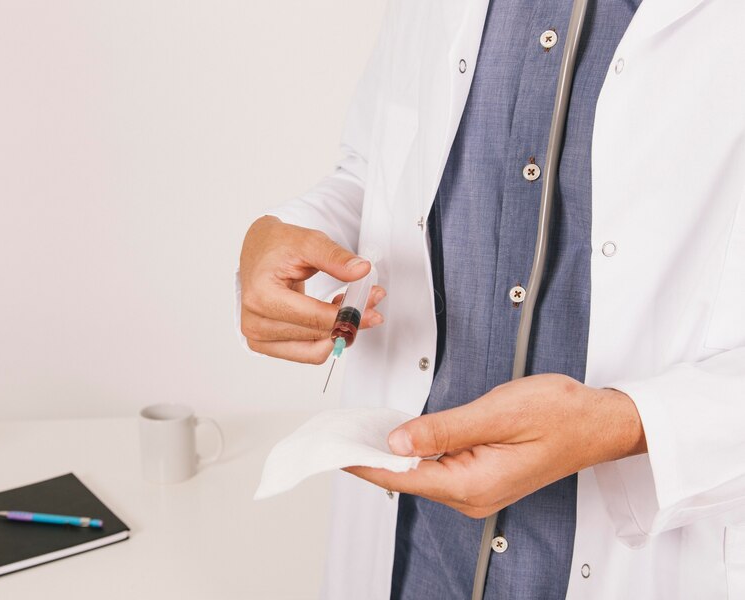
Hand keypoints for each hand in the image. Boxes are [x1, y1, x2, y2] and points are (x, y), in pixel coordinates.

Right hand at [239, 216, 385, 363]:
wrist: (258, 252)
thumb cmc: (276, 247)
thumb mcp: (308, 242)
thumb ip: (335, 258)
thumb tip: (361, 271)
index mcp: (261, 296)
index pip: (313, 318)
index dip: (348, 315)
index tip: (372, 307)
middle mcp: (255, 323)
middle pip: (318, 336)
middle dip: (349, 320)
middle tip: (368, 298)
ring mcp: (259, 338)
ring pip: (316, 351)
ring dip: (338, 331)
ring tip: (346, 304)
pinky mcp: (267, 346)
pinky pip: (308, 354)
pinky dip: (326, 338)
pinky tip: (331, 315)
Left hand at [345, 374, 646, 517]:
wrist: (600, 422)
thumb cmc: (560, 415)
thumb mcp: (496, 413)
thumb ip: (443, 429)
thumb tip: (398, 441)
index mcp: (473, 484)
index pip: (402, 477)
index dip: (363, 463)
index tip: (334, 451)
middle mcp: (472, 495)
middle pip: (406, 479)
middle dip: (371, 458)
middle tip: (338, 435)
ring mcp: (478, 489)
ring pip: (420, 474)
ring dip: (391, 455)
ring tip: (359, 433)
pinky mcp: (482, 477)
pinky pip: (437, 468)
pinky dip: (414, 453)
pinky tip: (398, 438)